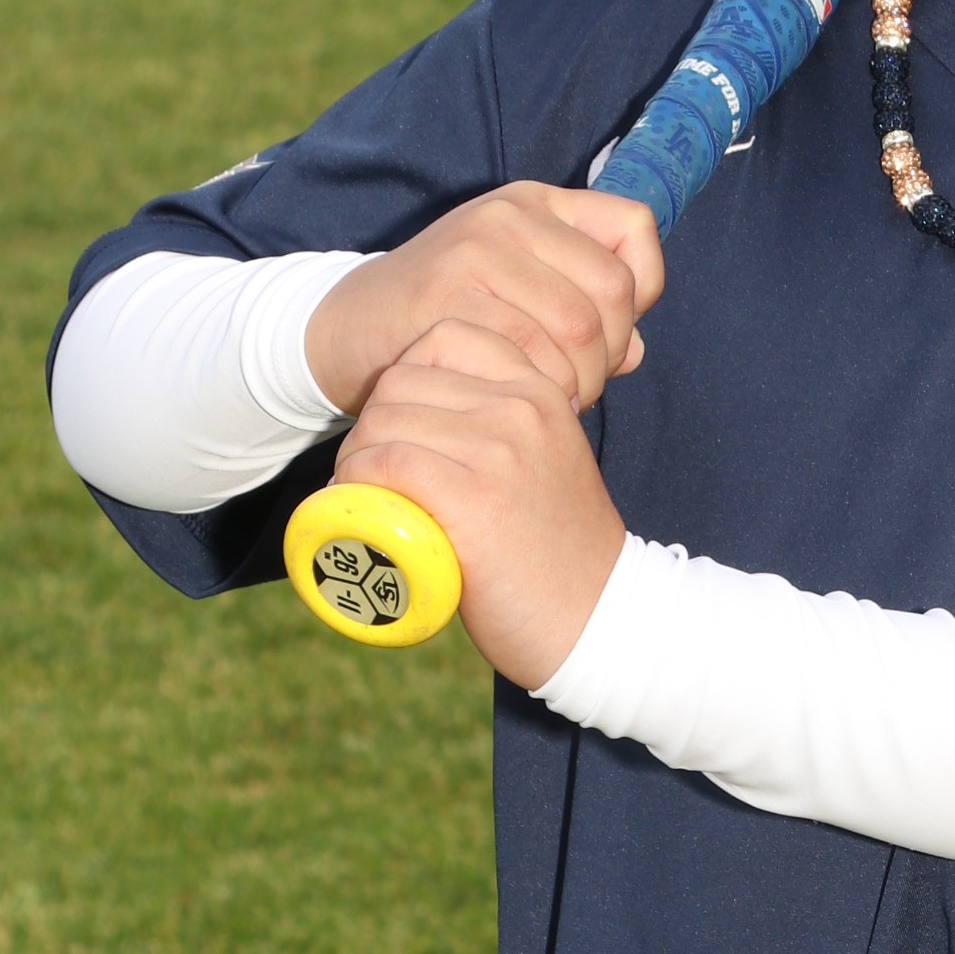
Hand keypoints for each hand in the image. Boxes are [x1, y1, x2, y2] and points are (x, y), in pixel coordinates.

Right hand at [305, 183, 661, 423]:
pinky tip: (519, 401)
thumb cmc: (446, 316)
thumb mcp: (517, 293)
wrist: (347, 330)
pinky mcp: (449, 294)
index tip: (613, 334)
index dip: (643, 289)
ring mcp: (478, 248)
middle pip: (614, 289)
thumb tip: (637, 351)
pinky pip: (530, 352)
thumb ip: (580, 310)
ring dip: (579, 380)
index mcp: (538, 204)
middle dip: (609, 353)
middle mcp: (512, 214)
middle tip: (581, 386)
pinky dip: (540, 390)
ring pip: (579, 326)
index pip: (634, 227)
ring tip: (551, 398)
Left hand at [331, 322, 625, 688]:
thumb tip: (433, 409)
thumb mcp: (549, 459)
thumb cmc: (559, 550)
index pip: (448, 336)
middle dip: (373, 423)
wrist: (597, 618)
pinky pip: (385, 463)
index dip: (408, 376)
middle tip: (374, 471)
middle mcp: (522, 409)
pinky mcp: (473, 499)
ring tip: (366, 494)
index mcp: (542, 391)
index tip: (407, 424)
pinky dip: (358, 483)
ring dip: (357, 458)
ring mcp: (498, 451)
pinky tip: (366, 508)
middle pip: (402, 380)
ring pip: (383, 421)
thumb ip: (510, 424)